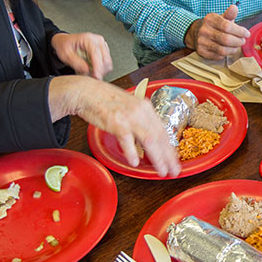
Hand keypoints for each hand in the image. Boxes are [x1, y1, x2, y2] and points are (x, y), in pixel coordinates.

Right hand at [49, 76, 180, 176]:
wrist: (87, 91)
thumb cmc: (106, 101)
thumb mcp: (130, 107)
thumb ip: (140, 121)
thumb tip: (149, 139)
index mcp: (146, 108)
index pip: (163, 131)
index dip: (170, 148)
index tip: (174, 160)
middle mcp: (141, 111)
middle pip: (160, 137)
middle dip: (169, 156)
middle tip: (174, 171)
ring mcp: (129, 116)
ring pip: (149, 139)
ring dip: (157, 157)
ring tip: (162, 171)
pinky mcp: (116, 121)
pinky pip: (127, 139)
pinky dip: (131, 152)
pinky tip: (135, 162)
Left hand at [51, 33, 112, 79]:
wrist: (65, 42)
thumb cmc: (64, 46)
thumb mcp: (65, 55)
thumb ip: (76, 62)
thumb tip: (87, 70)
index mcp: (88, 39)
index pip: (97, 54)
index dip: (98, 67)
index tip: (96, 77)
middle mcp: (97, 40)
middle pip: (106, 60)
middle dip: (99, 72)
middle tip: (90, 78)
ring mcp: (102, 44)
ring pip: (108, 63)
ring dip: (101, 71)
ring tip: (89, 73)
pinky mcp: (104, 50)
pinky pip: (107, 63)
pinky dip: (101, 69)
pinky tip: (92, 69)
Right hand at [184, 5, 249, 59]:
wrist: (196, 32)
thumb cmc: (214, 25)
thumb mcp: (221, 17)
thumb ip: (229, 14)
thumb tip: (234, 8)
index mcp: (210, 19)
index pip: (227, 26)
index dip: (240, 31)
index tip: (246, 34)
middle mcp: (204, 30)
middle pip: (226, 39)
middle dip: (238, 41)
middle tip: (242, 41)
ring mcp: (202, 42)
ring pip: (223, 50)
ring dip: (233, 49)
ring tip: (236, 46)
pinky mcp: (202, 51)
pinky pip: (218, 56)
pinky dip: (226, 54)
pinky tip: (228, 50)